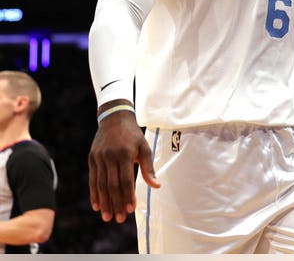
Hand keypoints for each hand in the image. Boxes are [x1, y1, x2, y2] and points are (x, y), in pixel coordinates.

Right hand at [87, 106, 159, 222]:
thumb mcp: (144, 148)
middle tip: (118, 219)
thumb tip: (156, 186)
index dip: (127, 196)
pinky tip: (97, 205)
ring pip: (100, 184)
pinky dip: (94, 193)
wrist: (114, 118)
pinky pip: (93, 179)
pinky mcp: (91, 158)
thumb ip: (149, 168)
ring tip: (107, 217)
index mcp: (124, 154)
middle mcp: (109, 157)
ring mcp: (98, 158)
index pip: (125, 180)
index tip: (130, 209)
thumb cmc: (133, 135)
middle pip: (112, 185)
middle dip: (116, 203)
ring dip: (104, 202)